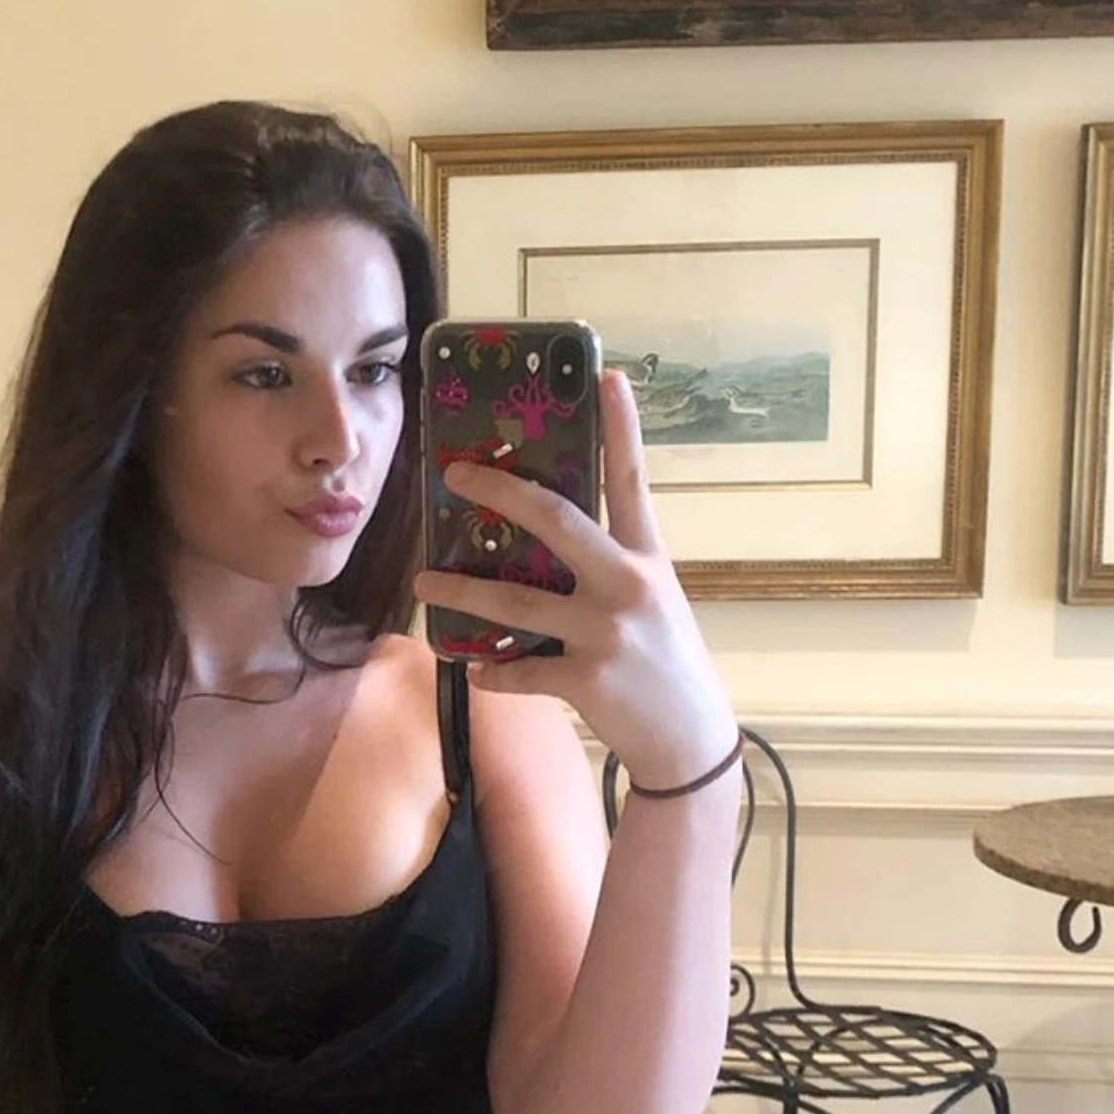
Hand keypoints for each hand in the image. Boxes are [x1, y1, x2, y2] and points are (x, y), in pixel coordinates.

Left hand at [412, 368, 737, 791]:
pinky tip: (476, 666)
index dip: (622, 426)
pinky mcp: (586, 680)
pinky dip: (491, 669)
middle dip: (501, 492)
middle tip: (455, 473)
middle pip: (557, 521)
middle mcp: (627, 586)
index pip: (633, 480)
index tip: (606, 375)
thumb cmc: (663, 661)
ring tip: (423, 579)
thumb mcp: (652, 599)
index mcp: (648, 558)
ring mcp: (605, 633)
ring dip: (461, 589)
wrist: (690, 738)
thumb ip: (610, 566)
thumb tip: (543, 536)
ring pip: (515, 600)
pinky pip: (518, 669)